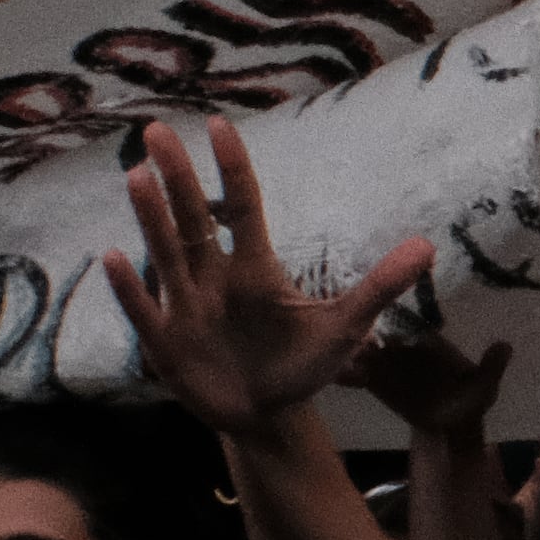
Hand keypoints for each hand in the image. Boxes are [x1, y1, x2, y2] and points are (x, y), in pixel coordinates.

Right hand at [99, 117, 430, 436]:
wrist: (268, 414)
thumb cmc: (302, 363)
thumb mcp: (346, 327)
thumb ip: (379, 287)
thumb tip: (426, 246)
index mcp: (256, 268)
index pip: (243, 208)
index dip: (233, 169)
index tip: (220, 124)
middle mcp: (215, 278)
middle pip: (195, 220)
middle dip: (178, 177)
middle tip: (158, 131)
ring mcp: (187, 307)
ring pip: (167, 254)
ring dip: (152, 218)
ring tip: (137, 175)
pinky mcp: (167, 342)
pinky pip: (146, 310)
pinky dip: (129, 288)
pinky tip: (112, 256)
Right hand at [347, 325, 511, 440]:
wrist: (446, 430)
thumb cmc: (468, 403)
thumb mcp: (483, 387)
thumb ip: (490, 368)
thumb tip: (506, 346)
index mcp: (430, 340)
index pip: (408, 318)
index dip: (396, 312)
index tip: (384, 306)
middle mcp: (404, 345)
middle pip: (380, 327)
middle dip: (367, 323)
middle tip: (355, 323)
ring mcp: (387, 362)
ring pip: (363, 346)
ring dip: (351, 343)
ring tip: (339, 343)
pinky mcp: (374, 381)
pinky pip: (356, 369)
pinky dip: (346, 367)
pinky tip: (335, 366)